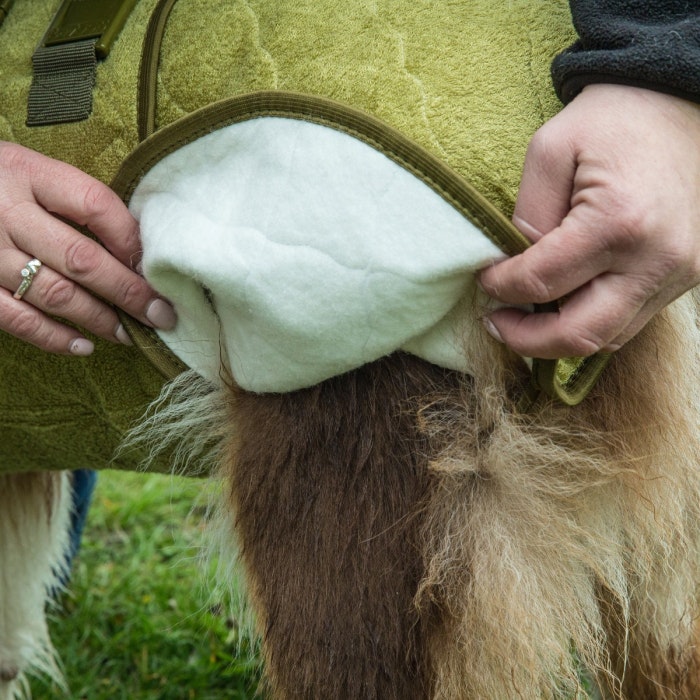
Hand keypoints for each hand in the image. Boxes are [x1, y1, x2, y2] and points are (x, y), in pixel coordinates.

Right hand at [0, 143, 175, 354]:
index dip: (131, 240)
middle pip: (81, 259)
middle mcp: (7, 212)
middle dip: (128, 292)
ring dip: (100, 319)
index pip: (94, 205)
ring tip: (130, 333)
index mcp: (28, 174)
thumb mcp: (33, 172)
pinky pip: (18, 319)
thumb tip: (138, 249)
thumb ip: (76, 200)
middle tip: (161, 314)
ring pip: (55, 294)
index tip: (158, 268)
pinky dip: (54, 338)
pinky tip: (85, 346)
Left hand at [478, 84, 699, 358]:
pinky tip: (563, 305)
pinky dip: (590, 323)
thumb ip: (527, 214)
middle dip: (526, 339)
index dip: (500, 288)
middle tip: (495, 323)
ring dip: (558, 338)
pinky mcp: (686, 276)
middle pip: (579, 334)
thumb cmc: (608, 121)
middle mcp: (656, 258)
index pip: (541, 282)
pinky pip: (630, 321)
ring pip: (607, 338)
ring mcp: (679, 273)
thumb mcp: (548, 150)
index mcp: (618, 221)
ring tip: (525, 317)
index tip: (483, 280)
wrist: (674, 104)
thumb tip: (514, 265)